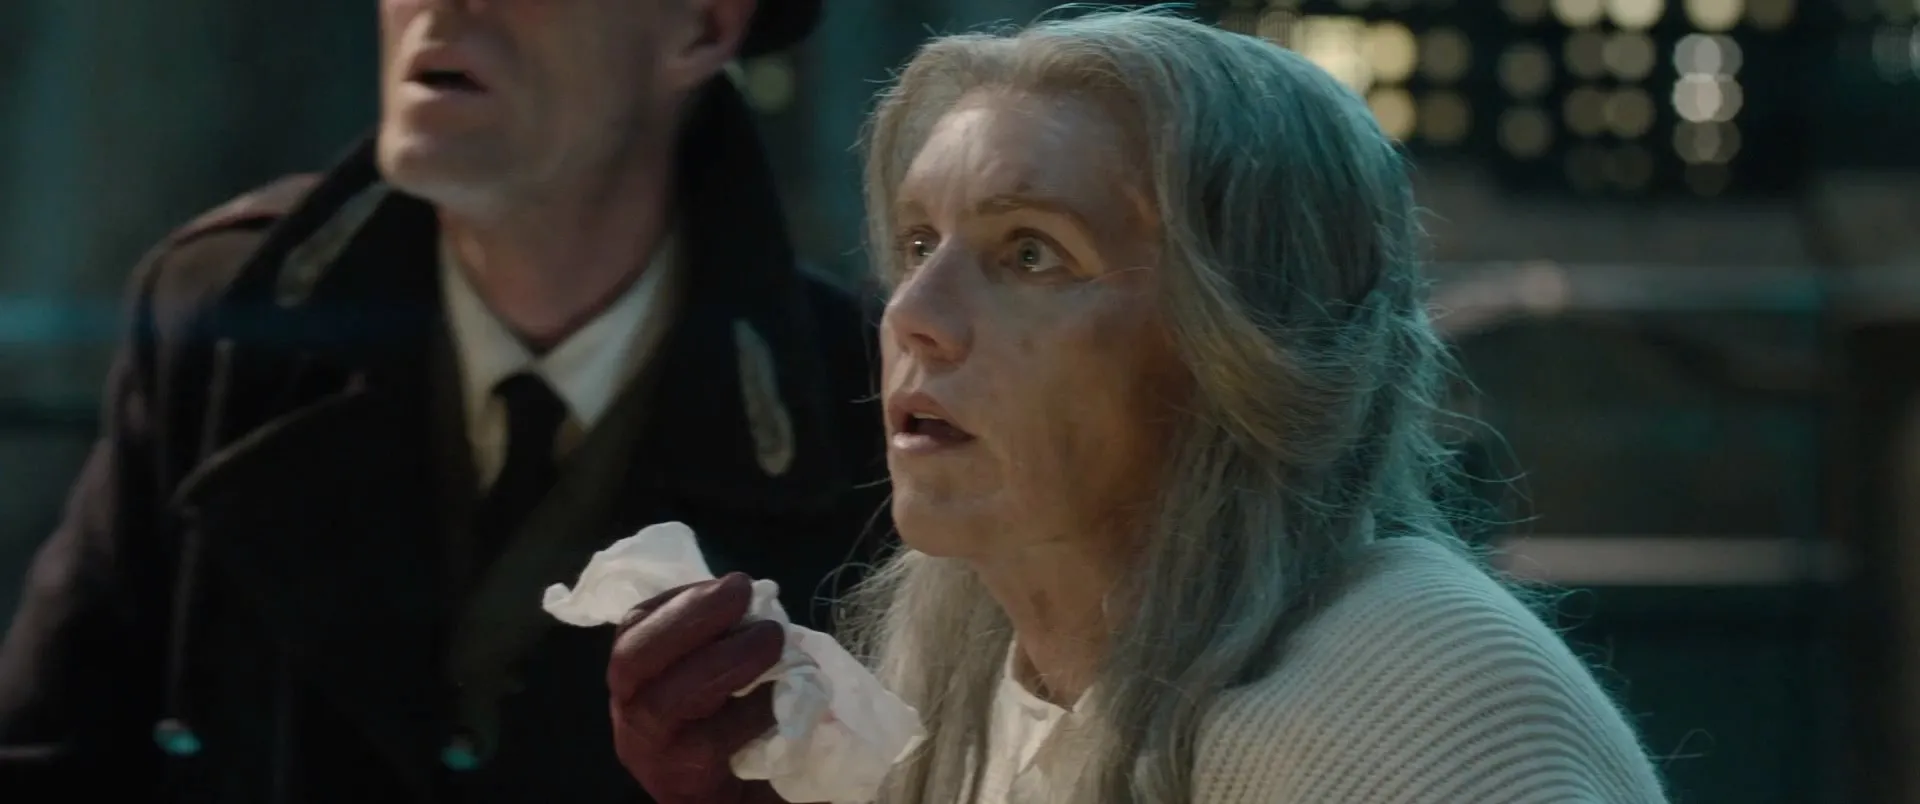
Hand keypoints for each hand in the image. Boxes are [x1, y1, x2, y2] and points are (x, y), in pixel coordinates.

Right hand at [608, 573, 788, 803]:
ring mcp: (651, 750)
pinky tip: (781, 699)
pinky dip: (753, 712)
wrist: (736, 796)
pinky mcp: (684, 782)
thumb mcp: (718, 672)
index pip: (635, 626)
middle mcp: (629, 710)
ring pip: (669, 700)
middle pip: (633, 658)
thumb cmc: (730, 725)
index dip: (683, 598)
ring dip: (727, 660)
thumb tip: (755, 597)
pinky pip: (714, 741)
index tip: (734, 583)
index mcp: (635, 675)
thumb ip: (722, 638)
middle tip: (744, 593)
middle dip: (690, 617)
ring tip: (773, 639)